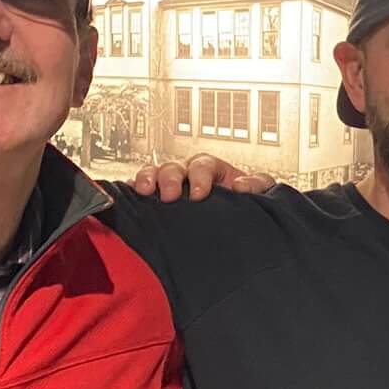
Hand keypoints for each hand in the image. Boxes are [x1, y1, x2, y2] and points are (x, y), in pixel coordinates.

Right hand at [129, 155, 273, 201]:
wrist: (238, 222)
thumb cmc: (246, 203)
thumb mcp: (260, 192)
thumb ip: (257, 185)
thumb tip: (240, 186)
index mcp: (212, 169)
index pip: (202, 165)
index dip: (199, 177)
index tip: (199, 195)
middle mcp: (188, 173)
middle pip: (174, 167)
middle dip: (170, 179)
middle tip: (170, 196)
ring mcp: (171, 185)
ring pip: (154, 174)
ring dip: (146, 179)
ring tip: (142, 191)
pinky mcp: (157, 199)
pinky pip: (140, 189)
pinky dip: (132, 190)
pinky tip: (128, 194)